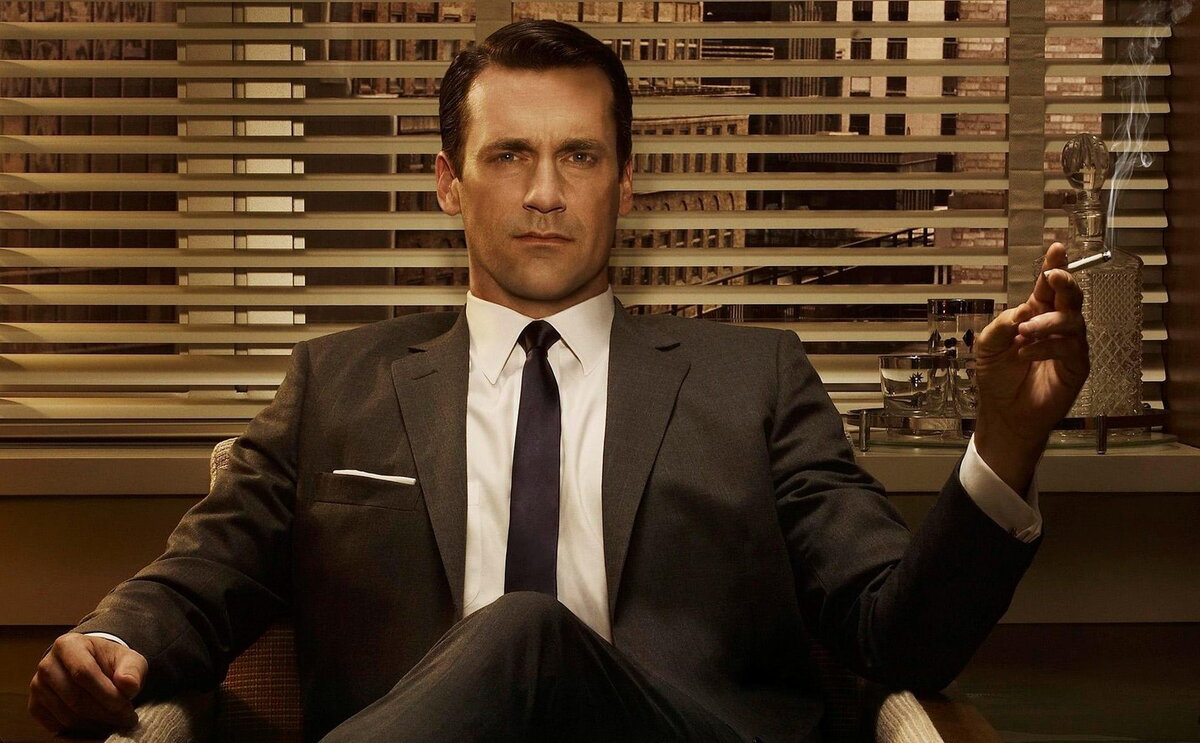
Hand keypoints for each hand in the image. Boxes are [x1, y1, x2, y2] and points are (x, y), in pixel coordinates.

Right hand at [28, 632, 146, 734]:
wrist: (93, 666)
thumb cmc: (111, 662)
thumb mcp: (128, 659)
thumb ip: (132, 670)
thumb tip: (129, 685)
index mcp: (68, 645)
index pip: (83, 672)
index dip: (106, 693)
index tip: (126, 708)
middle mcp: (47, 664)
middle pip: (74, 697)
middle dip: (104, 712)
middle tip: (125, 719)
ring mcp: (37, 686)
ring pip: (66, 714)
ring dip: (94, 723)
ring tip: (115, 721)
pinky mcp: (35, 705)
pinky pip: (56, 725)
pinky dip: (78, 730)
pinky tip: (97, 723)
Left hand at [972, 242, 1088, 492]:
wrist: (1005, 412)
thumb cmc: (998, 378)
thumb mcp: (987, 347)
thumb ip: (999, 326)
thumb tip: (1021, 311)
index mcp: (1034, 316)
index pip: (1047, 287)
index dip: (1054, 267)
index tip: (1057, 248)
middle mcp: (1055, 327)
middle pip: (1069, 297)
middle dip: (1064, 283)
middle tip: (1053, 278)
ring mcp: (1069, 346)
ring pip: (1072, 320)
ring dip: (1046, 322)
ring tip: (1023, 333)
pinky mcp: (1076, 366)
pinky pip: (1070, 348)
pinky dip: (1046, 347)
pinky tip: (1026, 353)